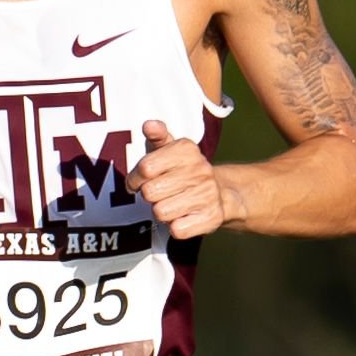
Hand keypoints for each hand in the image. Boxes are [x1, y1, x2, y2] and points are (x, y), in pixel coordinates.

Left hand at [127, 119, 235, 238]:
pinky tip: (182, 216)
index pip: (145, 168)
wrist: (221, 193)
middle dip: (149, 196)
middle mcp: (200, 170)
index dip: (134, 179)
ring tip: (171, 204)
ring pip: (160, 212)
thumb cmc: (184, 171)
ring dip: (161, 212)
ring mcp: (207, 195)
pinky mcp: (211, 218)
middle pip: (150, 192)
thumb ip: (157, 136)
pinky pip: (177, 230)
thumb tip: (149, 125)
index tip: (137, 182)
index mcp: (187, 150)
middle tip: (158, 193)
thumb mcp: (171, 150)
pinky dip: (175, 227)